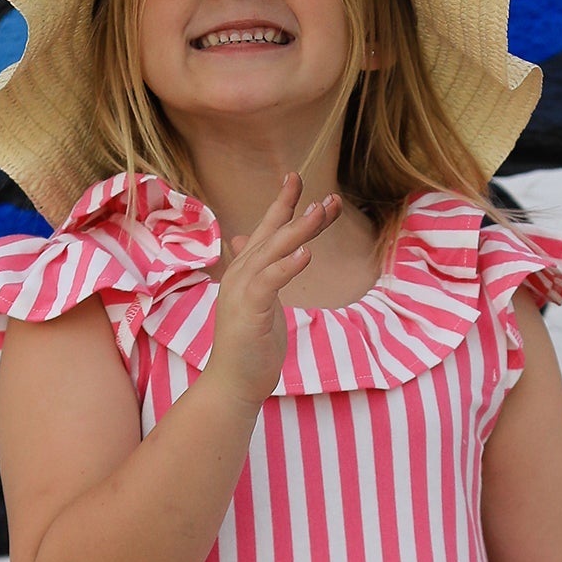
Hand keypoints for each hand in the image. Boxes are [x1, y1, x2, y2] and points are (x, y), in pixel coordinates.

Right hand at [209, 172, 341, 408]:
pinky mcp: (248, 311)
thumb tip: (242, 239)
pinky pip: (269, 282)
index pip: (267, 229)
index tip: (296, 177)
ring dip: (299, 230)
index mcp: (247, 272)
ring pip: (273, 252)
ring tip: (322, 211)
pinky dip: (287, 266)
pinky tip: (306, 254)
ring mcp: (242, 291)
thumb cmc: (247, 346)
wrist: (232, 384)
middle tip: (329, 196)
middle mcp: (241, 275)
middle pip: (275, 235)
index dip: (282, 203)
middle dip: (300, 212)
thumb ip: (254, 269)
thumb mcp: (253, 301)